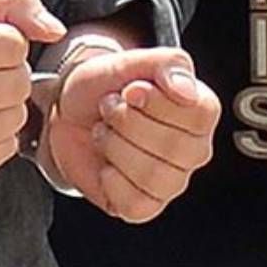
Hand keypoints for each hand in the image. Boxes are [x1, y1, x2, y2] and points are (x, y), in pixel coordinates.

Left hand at [47, 48, 220, 221]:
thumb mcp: (129, 62)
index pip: (199, 115)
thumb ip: (167, 65)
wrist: (67, 112)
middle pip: (172, 146)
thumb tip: (185, 91)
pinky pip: (134, 203)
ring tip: (104, 131)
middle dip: (127, 122)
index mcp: (200, 111)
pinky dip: (110, 180)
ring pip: (151, 176)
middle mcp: (192, 150)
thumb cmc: (103, 88)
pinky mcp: (144, 205)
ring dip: (114, 148)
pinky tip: (105, 163)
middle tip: (109, 108)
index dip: (157, 103)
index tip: (130, 90)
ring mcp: (171, 181)